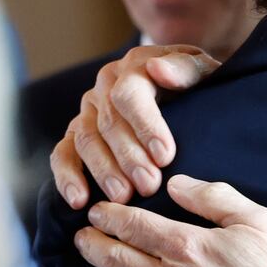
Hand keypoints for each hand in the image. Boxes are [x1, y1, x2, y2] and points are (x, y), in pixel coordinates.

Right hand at [50, 44, 219, 206]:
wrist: (187, 90)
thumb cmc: (197, 85)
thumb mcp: (202, 70)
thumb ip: (185, 68)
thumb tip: (158, 69)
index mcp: (135, 65)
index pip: (130, 93)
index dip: (145, 125)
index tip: (165, 157)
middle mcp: (106, 85)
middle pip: (108, 122)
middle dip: (128, 157)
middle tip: (149, 186)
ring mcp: (89, 110)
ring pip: (86, 140)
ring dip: (103, 171)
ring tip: (122, 197)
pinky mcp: (77, 133)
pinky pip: (63, 154)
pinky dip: (67, 177)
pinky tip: (79, 200)